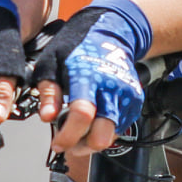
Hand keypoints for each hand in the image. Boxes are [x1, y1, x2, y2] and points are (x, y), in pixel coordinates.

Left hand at [28, 0, 152, 158]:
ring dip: (91, 142)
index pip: (83, 114)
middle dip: (82, 146)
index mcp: (90, 78)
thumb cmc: (78, 47)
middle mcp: (113, 90)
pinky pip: (118, 130)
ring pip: (111, 137)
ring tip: (78, 130)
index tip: (57, 143)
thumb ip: (49, 92)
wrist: (111, 35)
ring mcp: (127, 98)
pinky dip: (103, 131)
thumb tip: (47, 116)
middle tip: (68, 141)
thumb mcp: (52, 62)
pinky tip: (92, 120)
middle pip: (102, 135)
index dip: (68, 135)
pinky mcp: (134, 104)